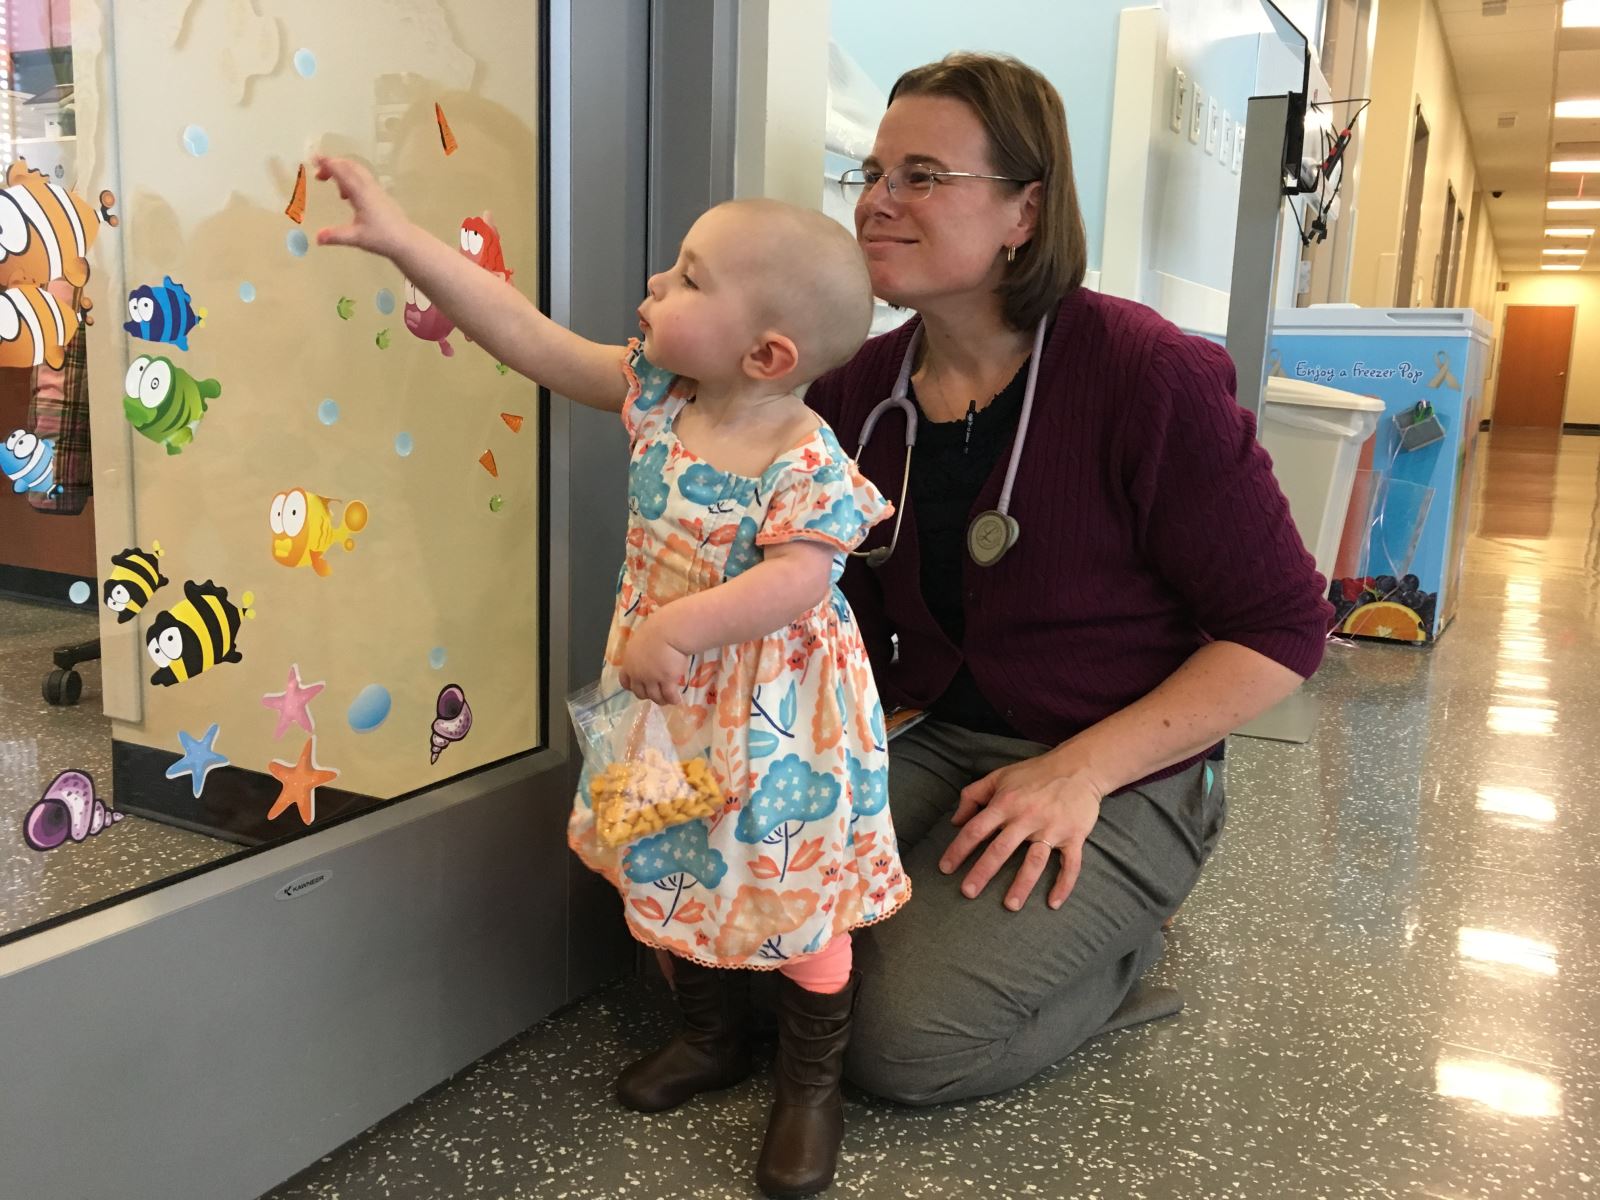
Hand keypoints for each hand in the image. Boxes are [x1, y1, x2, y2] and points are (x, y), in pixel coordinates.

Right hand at [313, 155, 413, 257]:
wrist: (406, 241)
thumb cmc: (382, 238)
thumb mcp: (356, 238)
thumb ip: (336, 236)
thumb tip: (317, 238)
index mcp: (361, 194)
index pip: (342, 172)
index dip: (327, 163)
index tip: (313, 158)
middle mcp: (369, 187)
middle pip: (350, 166)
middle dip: (333, 164)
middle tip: (318, 174)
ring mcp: (376, 189)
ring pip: (358, 170)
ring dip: (342, 170)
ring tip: (331, 182)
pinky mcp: (381, 195)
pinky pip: (364, 178)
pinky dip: (351, 178)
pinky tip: (346, 194)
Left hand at [619, 616, 690, 706]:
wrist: (669, 631)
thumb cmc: (657, 629)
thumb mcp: (641, 640)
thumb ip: (641, 651)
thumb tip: (648, 651)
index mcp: (629, 662)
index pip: (625, 681)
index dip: (631, 687)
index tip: (638, 688)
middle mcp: (638, 673)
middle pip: (639, 692)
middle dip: (647, 695)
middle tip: (655, 694)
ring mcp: (652, 679)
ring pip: (654, 696)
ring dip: (661, 700)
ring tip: (667, 700)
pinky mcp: (667, 681)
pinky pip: (669, 695)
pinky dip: (673, 699)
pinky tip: (677, 700)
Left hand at [939, 748, 1105, 910]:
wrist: (1080, 766)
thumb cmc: (1035, 773)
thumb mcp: (1000, 776)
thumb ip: (973, 795)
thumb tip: (955, 820)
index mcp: (1006, 803)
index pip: (976, 829)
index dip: (959, 849)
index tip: (945, 868)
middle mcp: (1027, 817)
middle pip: (1001, 849)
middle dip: (983, 872)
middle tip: (967, 892)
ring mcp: (1052, 828)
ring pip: (1035, 861)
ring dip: (1022, 884)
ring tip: (1010, 905)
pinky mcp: (1074, 836)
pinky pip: (1070, 864)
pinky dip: (1063, 884)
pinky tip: (1053, 903)